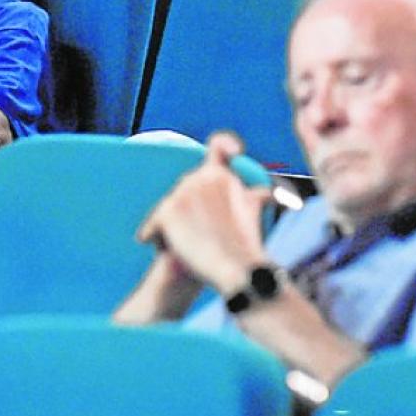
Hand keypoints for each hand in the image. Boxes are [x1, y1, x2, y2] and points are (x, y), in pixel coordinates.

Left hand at [135, 131, 271, 295]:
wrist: (237, 269)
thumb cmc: (247, 247)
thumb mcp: (254, 213)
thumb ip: (251, 197)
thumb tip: (263, 192)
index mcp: (224, 175)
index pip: (220, 146)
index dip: (226, 146)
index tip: (233, 152)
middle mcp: (203, 177)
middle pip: (185, 187)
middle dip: (188, 208)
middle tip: (199, 233)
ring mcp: (184, 193)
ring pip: (167, 207)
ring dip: (172, 226)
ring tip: (185, 246)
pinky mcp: (168, 212)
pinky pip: (152, 224)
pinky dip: (152, 235)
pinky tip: (153, 244)